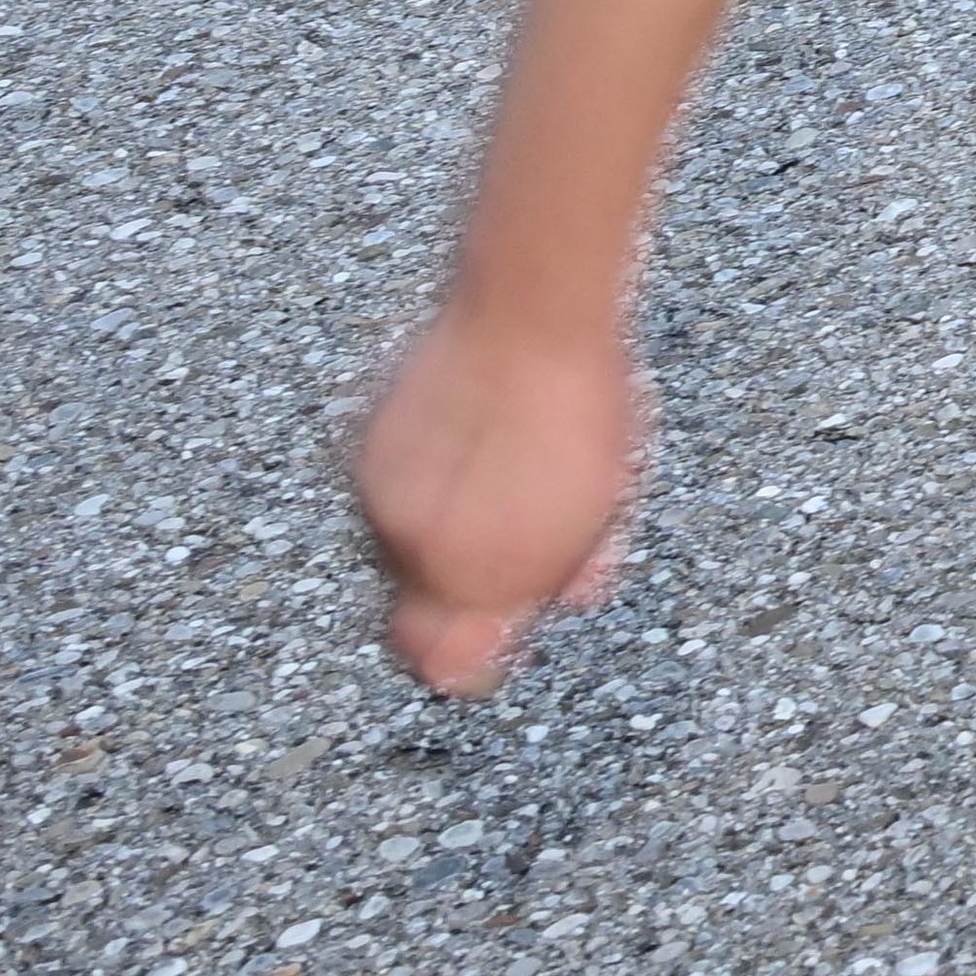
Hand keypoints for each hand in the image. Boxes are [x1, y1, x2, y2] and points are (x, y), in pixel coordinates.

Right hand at [356, 294, 646, 693]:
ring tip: (490, 486)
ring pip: (397, 558)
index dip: (465, 665)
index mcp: (485, 570)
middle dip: (450, 607)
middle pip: (411, 619)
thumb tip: (569, 596)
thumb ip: (579, 562)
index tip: (482, 657)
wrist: (529, 310)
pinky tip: (465, 456)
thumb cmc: (584, 400)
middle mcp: (420, 545)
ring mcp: (384, 496)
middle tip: (496, 564)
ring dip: (434, 544)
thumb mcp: (611, 497)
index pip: (446, 664)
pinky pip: (385, 501)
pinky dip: (416, 495)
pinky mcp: (364, 450)